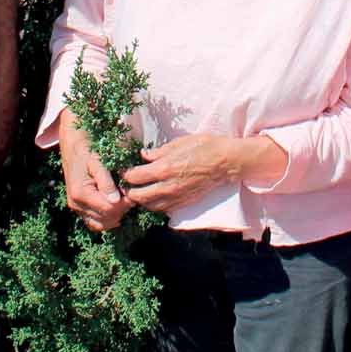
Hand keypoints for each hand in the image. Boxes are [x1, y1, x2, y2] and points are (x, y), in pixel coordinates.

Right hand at [59, 111, 130, 232]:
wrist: (73, 144)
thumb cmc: (87, 149)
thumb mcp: (97, 161)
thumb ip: (106, 181)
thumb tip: (115, 200)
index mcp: (80, 193)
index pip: (109, 210)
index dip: (125, 204)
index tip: (131, 191)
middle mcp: (76, 204)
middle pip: (107, 219)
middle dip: (121, 209)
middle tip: (128, 193)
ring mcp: (77, 208)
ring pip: (101, 224)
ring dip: (115, 214)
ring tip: (121, 198)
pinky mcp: (79, 208)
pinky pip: (95, 222)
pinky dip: (107, 217)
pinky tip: (115, 205)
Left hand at [121, 132, 285, 214]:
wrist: (227, 163)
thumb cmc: (206, 147)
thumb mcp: (180, 142)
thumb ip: (159, 152)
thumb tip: (144, 156)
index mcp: (164, 168)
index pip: (135, 177)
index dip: (125, 174)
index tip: (124, 170)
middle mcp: (168, 186)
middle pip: (138, 196)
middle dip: (129, 190)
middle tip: (127, 184)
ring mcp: (176, 197)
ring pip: (149, 206)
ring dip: (141, 200)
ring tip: (139, 191)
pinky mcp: (184, 203)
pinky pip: (163, 209)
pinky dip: (155, 204)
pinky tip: (155, 196)